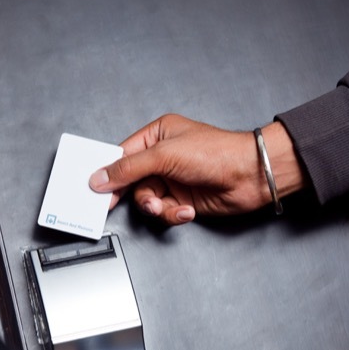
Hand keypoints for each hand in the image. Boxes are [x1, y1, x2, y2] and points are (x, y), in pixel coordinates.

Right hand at [89, 114, 304, 224]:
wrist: (251, 176)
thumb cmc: (217, 153)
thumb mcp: (165, 156)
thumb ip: (129, 168)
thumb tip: (102, 176)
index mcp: (158, 135)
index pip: (123, 154)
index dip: (110, 172)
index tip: (97, 188)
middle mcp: (164, 157)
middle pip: (132, 181)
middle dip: (135, 194)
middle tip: (120, 204)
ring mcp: (174, 179)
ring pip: (147, 200)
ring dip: (156, 207)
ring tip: (167, 206)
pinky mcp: (183, 199)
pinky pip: (165, 211)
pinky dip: (173, 214)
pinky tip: (187, 209)